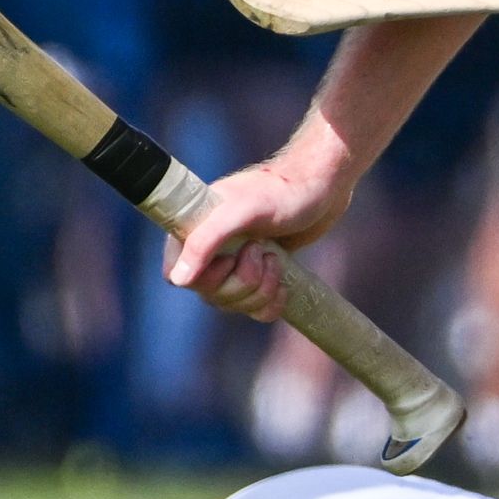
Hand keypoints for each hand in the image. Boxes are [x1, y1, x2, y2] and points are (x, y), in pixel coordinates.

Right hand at [164, 142, 357, 320]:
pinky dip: (270, 304)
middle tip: (262, 251)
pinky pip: (254, 310)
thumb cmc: (282, 192)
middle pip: (209, 294)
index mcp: (193, 229)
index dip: (204, 277)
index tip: (232, 257)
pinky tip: (283, 285)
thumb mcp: (241, 211)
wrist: (322, 189)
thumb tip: (178, 280)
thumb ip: (205, 241)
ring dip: (260, 291)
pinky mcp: (259, 276)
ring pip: (233, 304)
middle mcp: (208, 248)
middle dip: (242, 282)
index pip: (176, 275)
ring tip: (275, 258)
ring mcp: (234, 264)